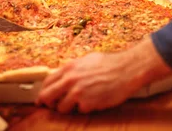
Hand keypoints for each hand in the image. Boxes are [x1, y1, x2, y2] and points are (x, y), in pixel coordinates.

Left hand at [35, 38, 171, 112]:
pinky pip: (80, 111)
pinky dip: (86, 108)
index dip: (44, 92)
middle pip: (47, 97)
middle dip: (49, 103)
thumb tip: (63, 76)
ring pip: (61, 108)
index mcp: (69, 68)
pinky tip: (95, 100)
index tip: (44, 98)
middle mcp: (70, 80)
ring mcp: (78, 92)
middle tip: (53, 106)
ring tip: (80, 102)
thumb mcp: (87, 60)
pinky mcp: (87, 103)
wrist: (126, 69)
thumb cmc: (110, 64)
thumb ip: (73, 69)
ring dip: (69, 108)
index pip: (47, 82)